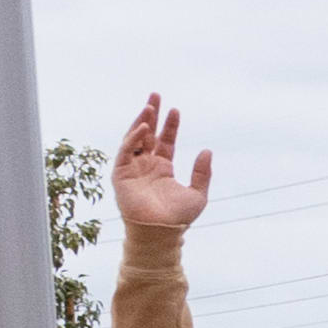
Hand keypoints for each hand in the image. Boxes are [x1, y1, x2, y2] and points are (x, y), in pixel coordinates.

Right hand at [114, 94, 211, 240]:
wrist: (161, 232)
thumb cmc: (178, 218)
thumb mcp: (197, 193)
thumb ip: (202, 172)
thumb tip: (206, 151)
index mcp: (162, 169)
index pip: (165, 140)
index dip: (170, 125)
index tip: (175, 110)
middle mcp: (146, 166)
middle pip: (147, 134)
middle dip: (151, 114)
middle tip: (155, 95)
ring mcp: (133, 169)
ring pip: (134, 139)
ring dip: (140, 121)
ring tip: (149, 105)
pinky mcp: (121, 175)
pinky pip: (125, 152)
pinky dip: (133, 139)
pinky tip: (144, 128)